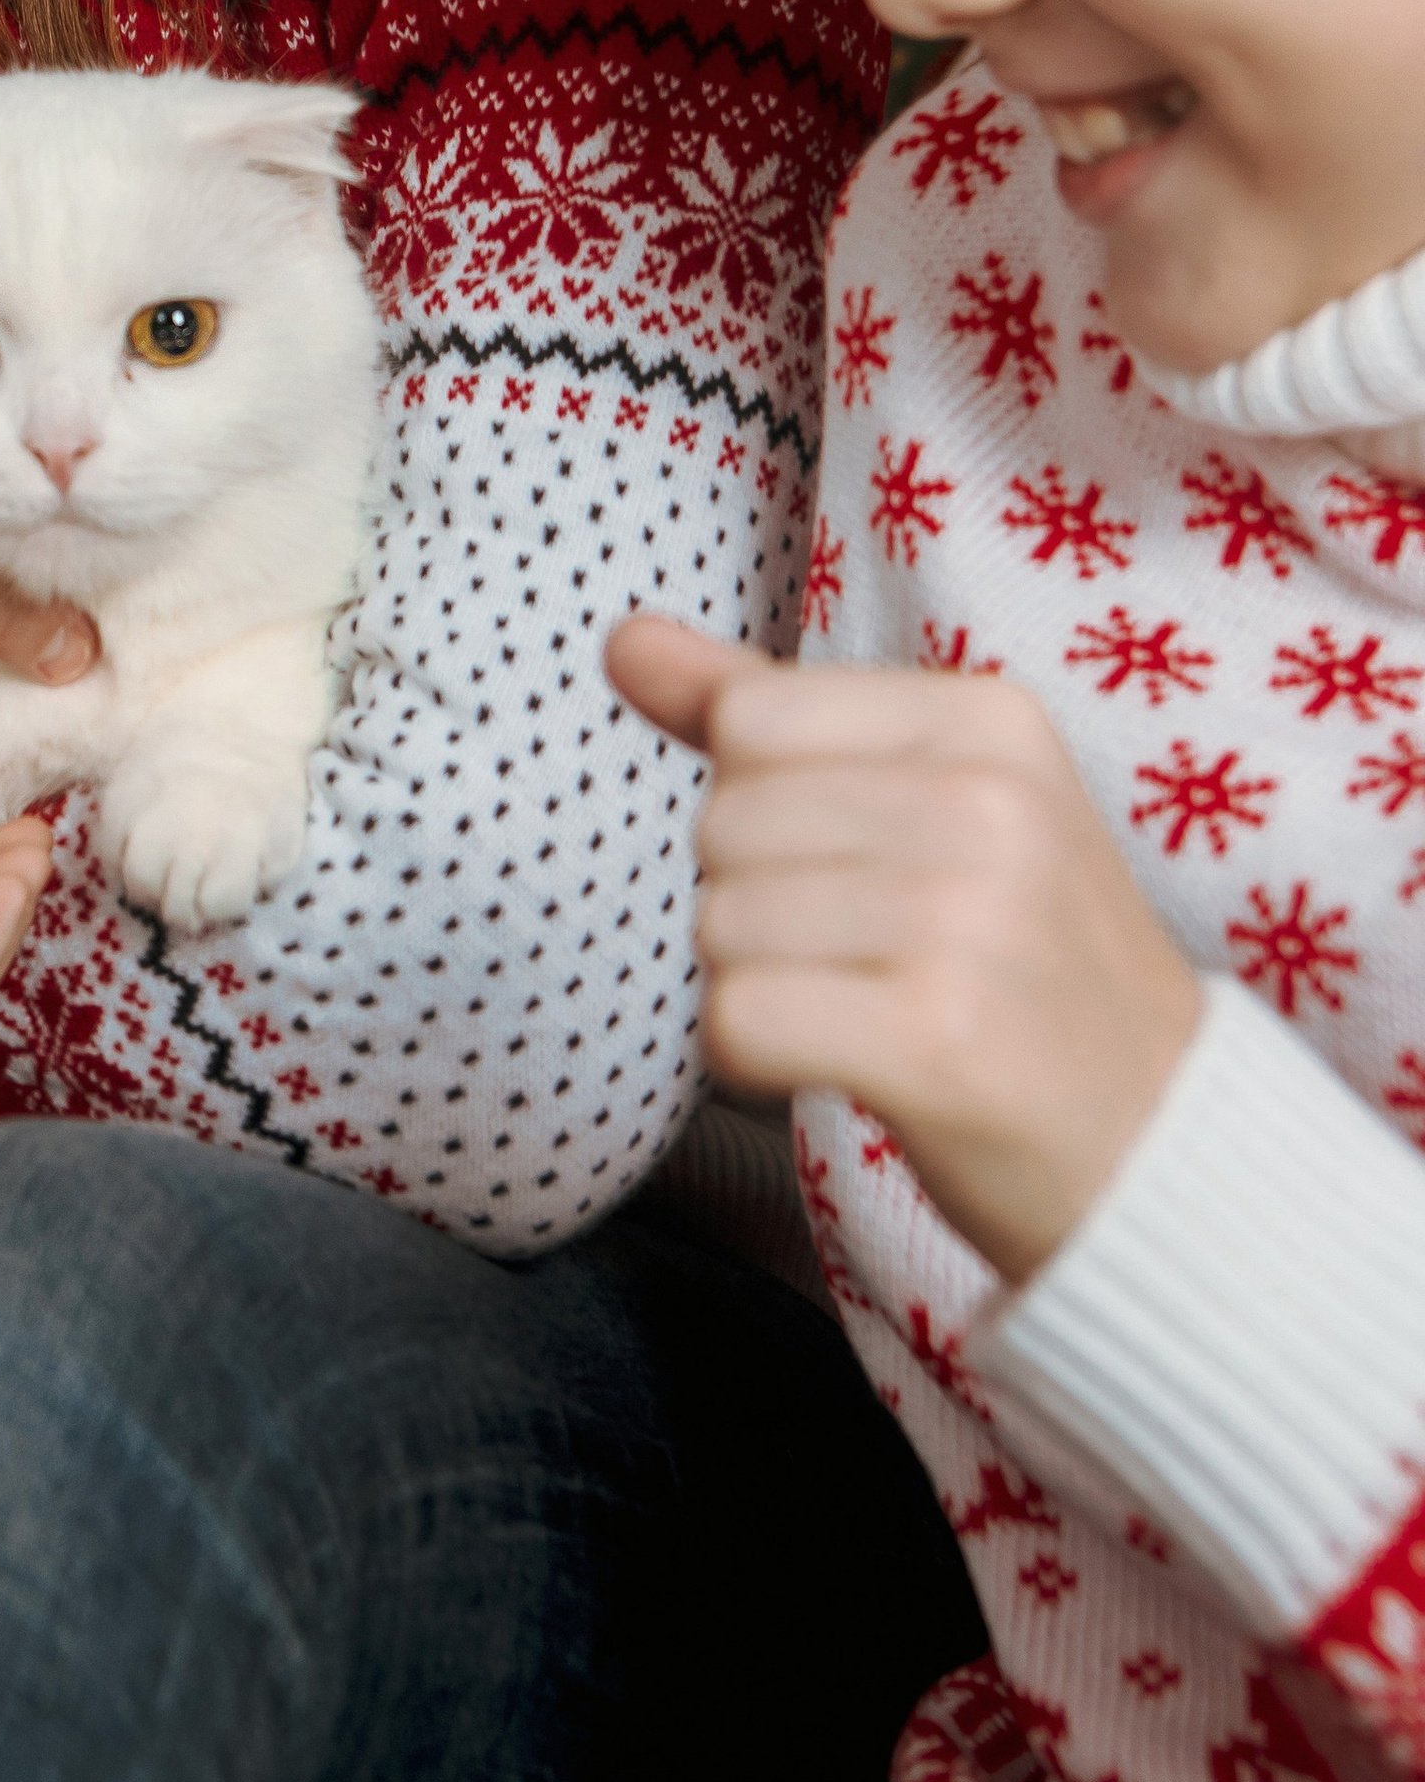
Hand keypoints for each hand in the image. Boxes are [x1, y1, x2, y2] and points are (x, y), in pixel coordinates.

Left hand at [608, 610, 1202, 1285]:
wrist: (1160, 1142)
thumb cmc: (1022, 962)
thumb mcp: (931, 798)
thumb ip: (764, 711)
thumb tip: (621, 640)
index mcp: (989, 717)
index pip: (749, 719)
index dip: (765, 806)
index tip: (866, 865)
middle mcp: (988, 802)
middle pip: (723, 823)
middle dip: (758, 901)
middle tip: (874, 956)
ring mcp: (969, 920)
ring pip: (720, 924)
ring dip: (762, 983)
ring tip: (871, 1008)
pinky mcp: (938, 1040)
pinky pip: (737, 1019)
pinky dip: (756, 1057)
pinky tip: (848, 1064)